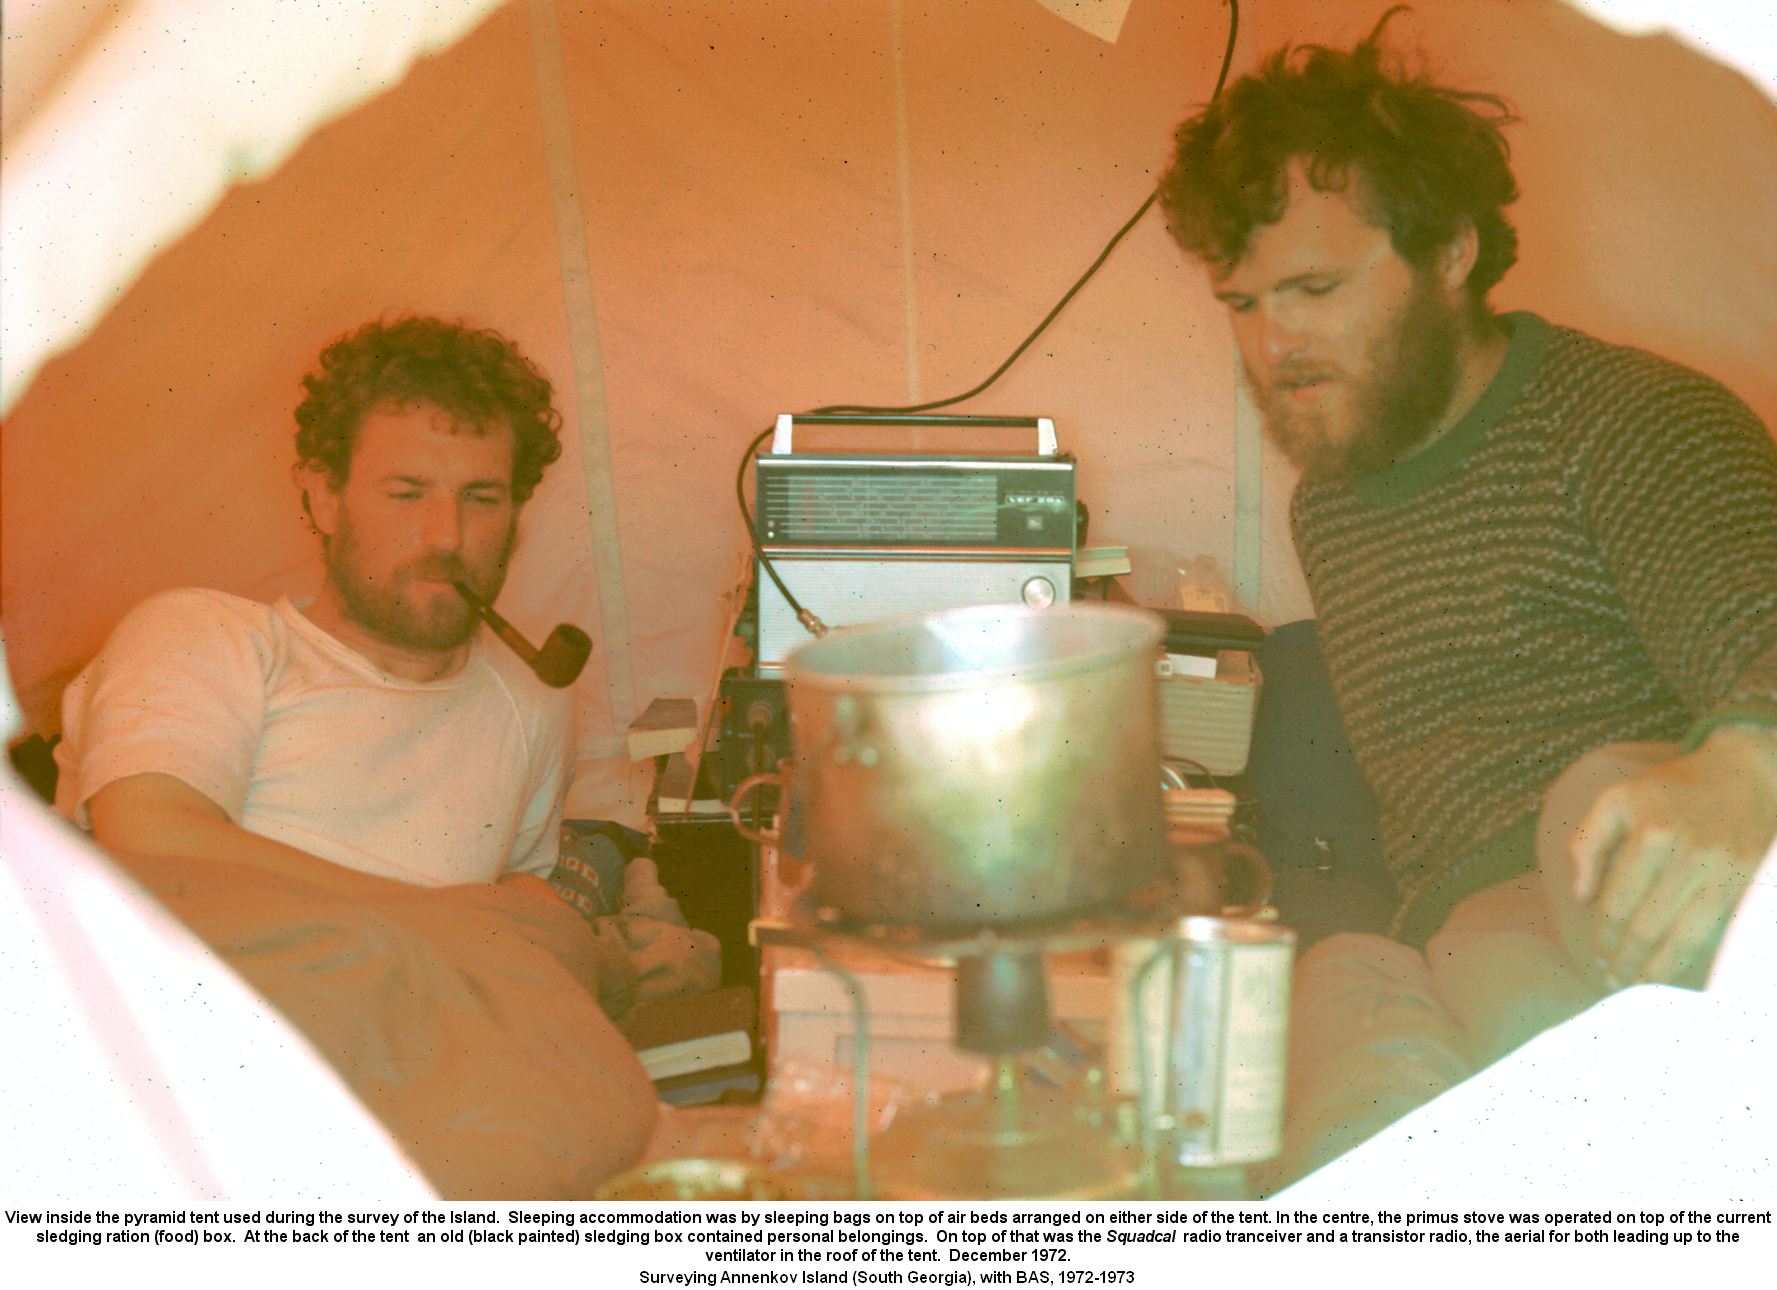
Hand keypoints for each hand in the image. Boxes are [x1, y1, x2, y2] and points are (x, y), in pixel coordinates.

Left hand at [1570, 726, 1776, 986]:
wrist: (1745, 773)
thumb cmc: (1672, 790)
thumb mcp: (1617, 800)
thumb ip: (1588, 843)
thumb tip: (1581, 898)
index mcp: (1652, 834)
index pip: (1619, 902)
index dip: (1604, 936)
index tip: (1596, 956)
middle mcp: (1691, 854)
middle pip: (1649, 925)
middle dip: (1627, 959)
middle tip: (1613, 979)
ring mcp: (1727, 870)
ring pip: (1686, 937)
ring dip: (1659, 968)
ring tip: (1640, 984)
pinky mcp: (1753, 882)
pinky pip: (1721, 932)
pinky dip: (1698, 956)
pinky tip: (1679, 970)